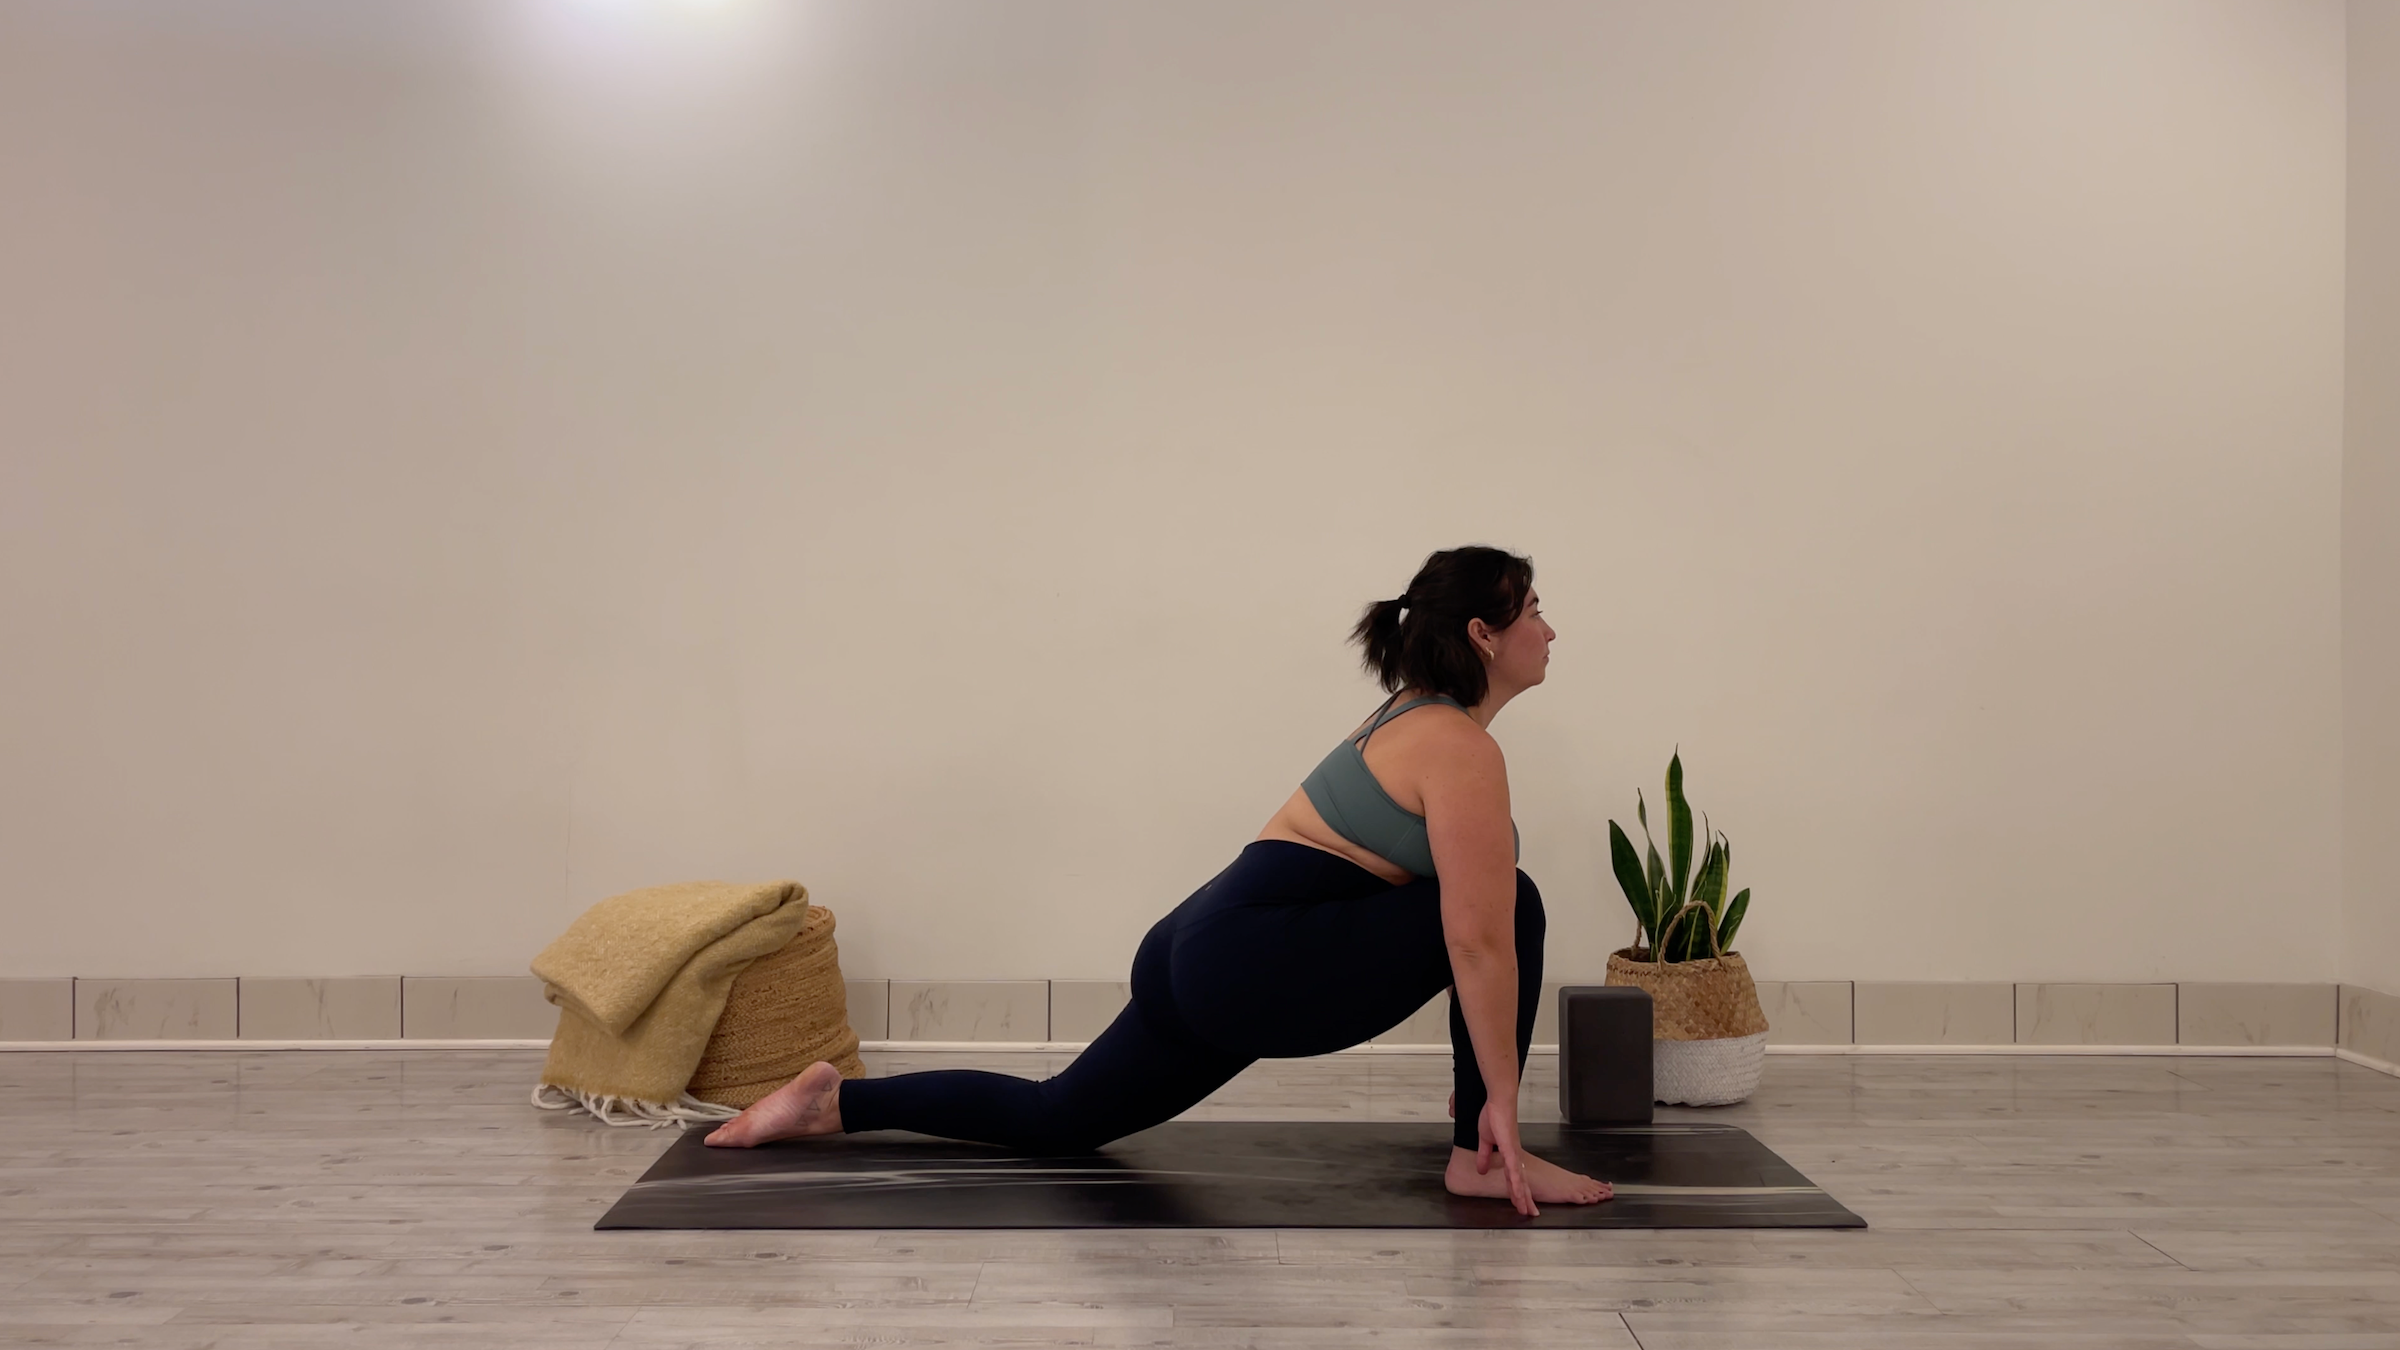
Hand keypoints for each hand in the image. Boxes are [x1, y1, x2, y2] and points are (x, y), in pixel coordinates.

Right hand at [1475, 1099, 1537, 1217]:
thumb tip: (1480, 1169)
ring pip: (1519, 1179)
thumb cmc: (1493, 1115)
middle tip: (1530, 1213)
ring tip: (1525, 1209)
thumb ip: (1483, 1156)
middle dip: (1526, 1199)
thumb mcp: (1484, 1141)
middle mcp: (1514, 1156)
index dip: (1518, 1191)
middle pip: (1521, 1182)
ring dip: (1522, 1195)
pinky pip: (1513, 1168)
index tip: (1521, 1204)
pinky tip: (1517, 1190)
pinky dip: (1515, 1181)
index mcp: (1509, 1155)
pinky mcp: (1510, 1148)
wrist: (1498, 1101)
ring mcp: (1513, 1153)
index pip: (1514, 1177)